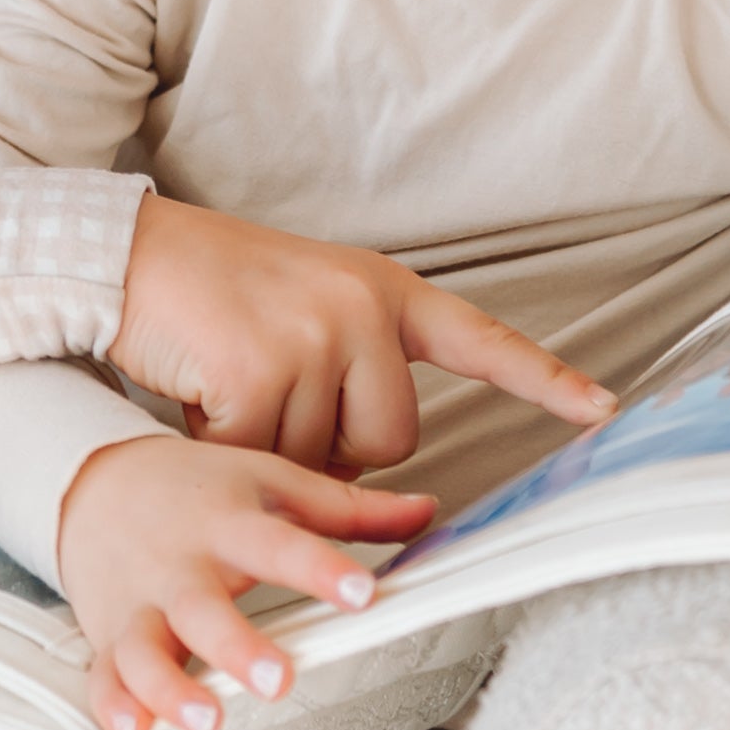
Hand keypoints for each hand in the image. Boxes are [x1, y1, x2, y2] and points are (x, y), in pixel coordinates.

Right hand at [57, 430, 431, 729]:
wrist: (92, 481)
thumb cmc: (194, 488)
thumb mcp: (270, 481)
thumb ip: (348, 508)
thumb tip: (427, 513)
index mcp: (226, 523)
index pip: (280, 544)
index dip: (321, 568)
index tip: (361, 594)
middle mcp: (179, 566)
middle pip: (204, 607)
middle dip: (237, 645)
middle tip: (276, 680)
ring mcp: (139, 605)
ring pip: (147, 650)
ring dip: (171, 687)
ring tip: (206, 719)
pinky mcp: (108, 636)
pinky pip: (104, 676)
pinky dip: (114, 705)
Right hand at [111, 193, 614, 477]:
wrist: (124, 258)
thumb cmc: (211, 294)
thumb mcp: (306, 310)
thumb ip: (354, 369)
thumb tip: (364, 470)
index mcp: (385, 291)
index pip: (483, 342)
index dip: (546, 380)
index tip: (605, 410)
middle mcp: (363, 306)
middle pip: (391, 443)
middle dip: (331, 449)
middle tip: (274, 401)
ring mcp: (316, 333)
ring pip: (323, 462)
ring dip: (270, 450)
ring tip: (229, 385)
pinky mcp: (262, 367)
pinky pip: (265, 462)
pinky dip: (227, 453)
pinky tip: (202, 402)